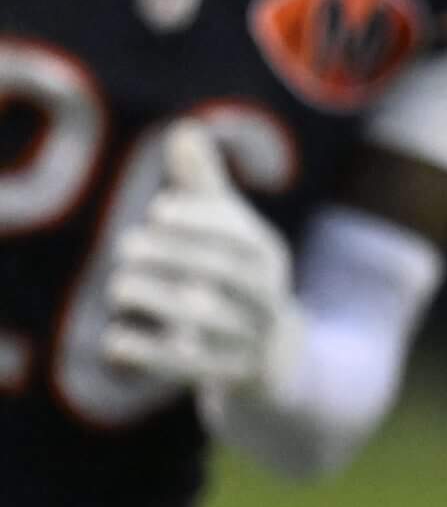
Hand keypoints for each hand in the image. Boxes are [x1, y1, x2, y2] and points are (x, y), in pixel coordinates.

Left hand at [101, 122, 300, 412]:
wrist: (272, 359)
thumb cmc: (235, 280)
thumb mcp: (227, 234)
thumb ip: (203, 187)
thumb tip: (184, 129)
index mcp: (266, 255)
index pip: (240, 234)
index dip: (201, 220)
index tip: (157, 210)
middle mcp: (267, 296)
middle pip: (230, 274)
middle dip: (177, 255)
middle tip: (124, 245)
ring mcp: (251, 339)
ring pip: (210, 319)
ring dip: (160, 298)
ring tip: (118, 285)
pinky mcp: (230, 377)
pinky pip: (192, 368)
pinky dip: (151, 354)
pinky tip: (113, 339)